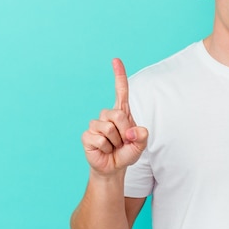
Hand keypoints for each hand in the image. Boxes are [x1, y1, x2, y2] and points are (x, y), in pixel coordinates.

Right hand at [81, 58, 147, 175]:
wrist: (114, 168)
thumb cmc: (127, 152)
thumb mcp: (140, 145)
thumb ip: (142, 137)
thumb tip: (133, 132)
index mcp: (122, 112)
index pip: (121, 91)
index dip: (119, 75)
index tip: (116, 60)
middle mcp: (107, 115)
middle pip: (117, 114)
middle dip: (125, 131)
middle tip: (124, 142)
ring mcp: (95, 125)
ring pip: (108, 128)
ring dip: (116, 142)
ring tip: (114, 147)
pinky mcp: (87, 136)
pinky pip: (99, 139)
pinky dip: (106, 148)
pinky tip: (105, 150)